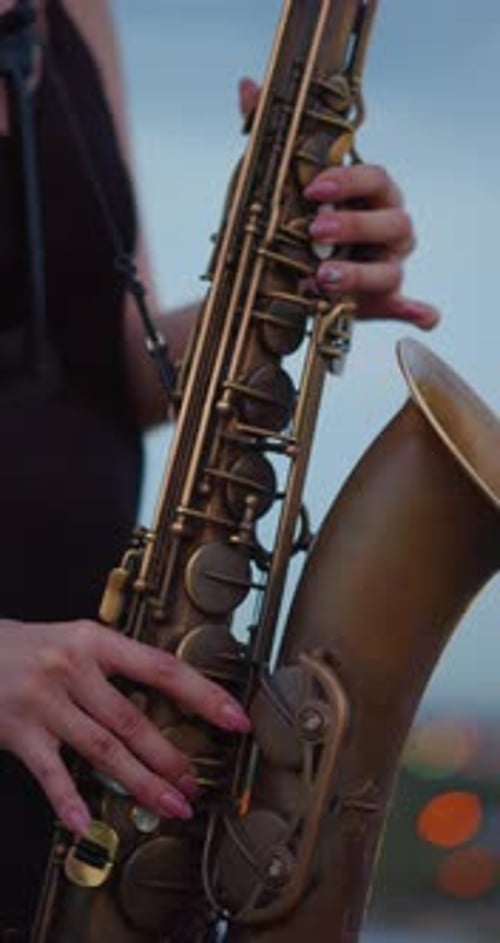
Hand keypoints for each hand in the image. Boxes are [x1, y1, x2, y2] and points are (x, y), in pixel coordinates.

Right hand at [0, 619, 249, 833]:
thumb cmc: (28, 646)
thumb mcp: (75, 639)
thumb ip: (114, 664)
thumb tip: (168, 692)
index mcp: (94, 641)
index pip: (161, 668)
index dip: (202, 694)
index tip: (234, 717)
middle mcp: (72, 668)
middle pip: (132, 720)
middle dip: (170, 757)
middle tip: (196, 784)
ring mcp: (44, 701)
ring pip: (102, 749)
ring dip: (142, 782)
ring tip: (171, 804)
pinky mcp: (17, 731)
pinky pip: (49, 771)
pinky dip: (69, 799)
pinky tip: (86, 823)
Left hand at [238, 78, 438, 330]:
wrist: (283, 272)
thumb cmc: (293, 218)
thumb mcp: (276, 180)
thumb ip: (268, 134)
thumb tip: (248, 87)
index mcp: (370, 194)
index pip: (375, 178)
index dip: (349, 181)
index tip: (312, 189)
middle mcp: (388, 228)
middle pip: (392, 222)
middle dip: (354, 226)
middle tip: (313, 231)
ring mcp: (387, 266)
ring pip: (390, 269)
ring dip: (360, 275)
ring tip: (320, 277)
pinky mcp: (379, 303)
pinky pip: (403, 307)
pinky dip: (412, 311)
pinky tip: (418, 316)